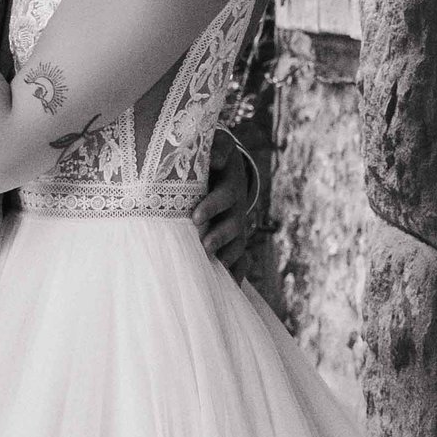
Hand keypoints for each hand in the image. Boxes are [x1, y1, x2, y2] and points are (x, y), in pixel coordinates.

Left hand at [195, 130, 259, 269]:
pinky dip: (236, 276)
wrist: (225, 168)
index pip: (224, 197)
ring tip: (214, 267)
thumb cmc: (211, 158)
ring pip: (237, 246)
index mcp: (230, 186)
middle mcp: (236, 209)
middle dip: (219, 237)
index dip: (212, 207)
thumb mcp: (215, 146)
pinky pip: (240, 262)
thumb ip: (216, 146)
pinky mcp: (235, 241)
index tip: (196, 217)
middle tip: (204, 246)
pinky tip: (230, 289)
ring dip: (227, 258)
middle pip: (232, 226)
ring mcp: (237, 228)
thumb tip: (217, 157)